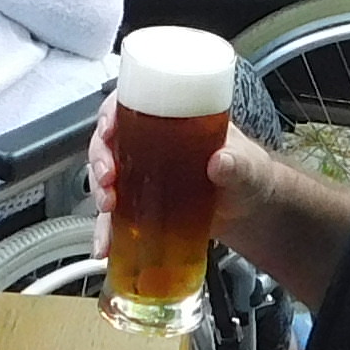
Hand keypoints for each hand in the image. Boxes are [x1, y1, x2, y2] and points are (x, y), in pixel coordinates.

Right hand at [86, 101, 268, 255]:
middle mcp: (151, 145)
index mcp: (173, 121)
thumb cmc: (247, 174)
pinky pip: (117, 216)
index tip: (108, 128)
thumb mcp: (246, 165)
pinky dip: (107, 230)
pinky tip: (106, 245)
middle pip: (110, 142)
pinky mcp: (143, 206)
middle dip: (99, 159)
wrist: (250, 211)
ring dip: (99, 193)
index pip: (131, 104)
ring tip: (107, 210)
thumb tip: (221, 160)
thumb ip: (237, 163)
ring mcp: (144, 177)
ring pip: (107, 178)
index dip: (111, 112)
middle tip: (107, 178)